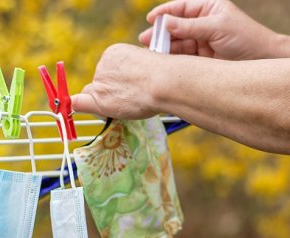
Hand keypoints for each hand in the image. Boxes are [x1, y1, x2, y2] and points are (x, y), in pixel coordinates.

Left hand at [71, 44, 160, 119]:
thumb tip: (128, 81)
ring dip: (104, 102)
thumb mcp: (145, 62)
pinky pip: (79, 102)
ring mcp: (99, 81)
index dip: (115, 81)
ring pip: (93, 95)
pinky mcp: (98, 97)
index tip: (126, 86)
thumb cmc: (164, 75)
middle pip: (98, 83)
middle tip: (129, 97)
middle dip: (107, 92)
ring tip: (129, 102)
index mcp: (114, 52)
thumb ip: (130, 71)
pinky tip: (72, 109)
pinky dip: (77, 106)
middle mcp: (103, 64)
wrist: (165, 82)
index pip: (106, 70)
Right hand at [138, 0, 284, 59]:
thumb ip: (189, 26)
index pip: (181, 7)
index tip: (151, 19)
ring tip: (150, 52)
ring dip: (162, 47)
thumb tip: (165, 22)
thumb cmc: (245, 38)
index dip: (164, 12)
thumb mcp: (216, 27)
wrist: (261, 60)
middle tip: (145, 39)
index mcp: (208, 8)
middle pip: (174, 26)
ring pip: (175, 42)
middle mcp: (201, 23)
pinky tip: (161, 61)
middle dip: (159, 32)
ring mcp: (199, 40)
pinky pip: (180, 56)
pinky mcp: (198, 57)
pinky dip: (170, 58)